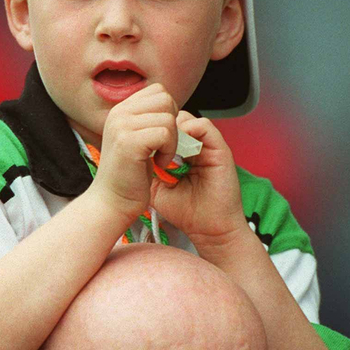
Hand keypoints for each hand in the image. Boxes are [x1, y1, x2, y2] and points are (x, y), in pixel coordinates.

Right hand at [91, 84, 177, 222]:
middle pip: (165, 99)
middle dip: (173, 123)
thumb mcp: (138, 139)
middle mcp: (118, 113)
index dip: (168, 112)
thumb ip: (148, 119)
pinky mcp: (129, 141)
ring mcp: (122, 126)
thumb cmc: (130, 175)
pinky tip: (159, 164)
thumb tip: (171, 103)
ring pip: (168, 117)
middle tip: (164, 147)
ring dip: (173, 140)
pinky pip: (165, 133)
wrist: (112, 202)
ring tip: (160, 158)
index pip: (158, 91)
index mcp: (120, 110)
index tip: (161, 137)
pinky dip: (169, 151)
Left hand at [150, 112, 247, 252]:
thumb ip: (147, 170)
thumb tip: (129, 153)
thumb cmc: (185, 212)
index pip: (164, 128)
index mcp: (183, 153)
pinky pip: (204, 126)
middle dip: (157, 126)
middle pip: (173, 119)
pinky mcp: (220, 149)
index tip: (136, 140)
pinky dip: (188, 131)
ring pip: (187, 119)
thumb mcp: (156, 189)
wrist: (208, 230)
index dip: (149, 130)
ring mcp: (208, 146)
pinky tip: (174, 148)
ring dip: (170, 129)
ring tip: (159, 146)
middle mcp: (196, 146)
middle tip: (145, 139)